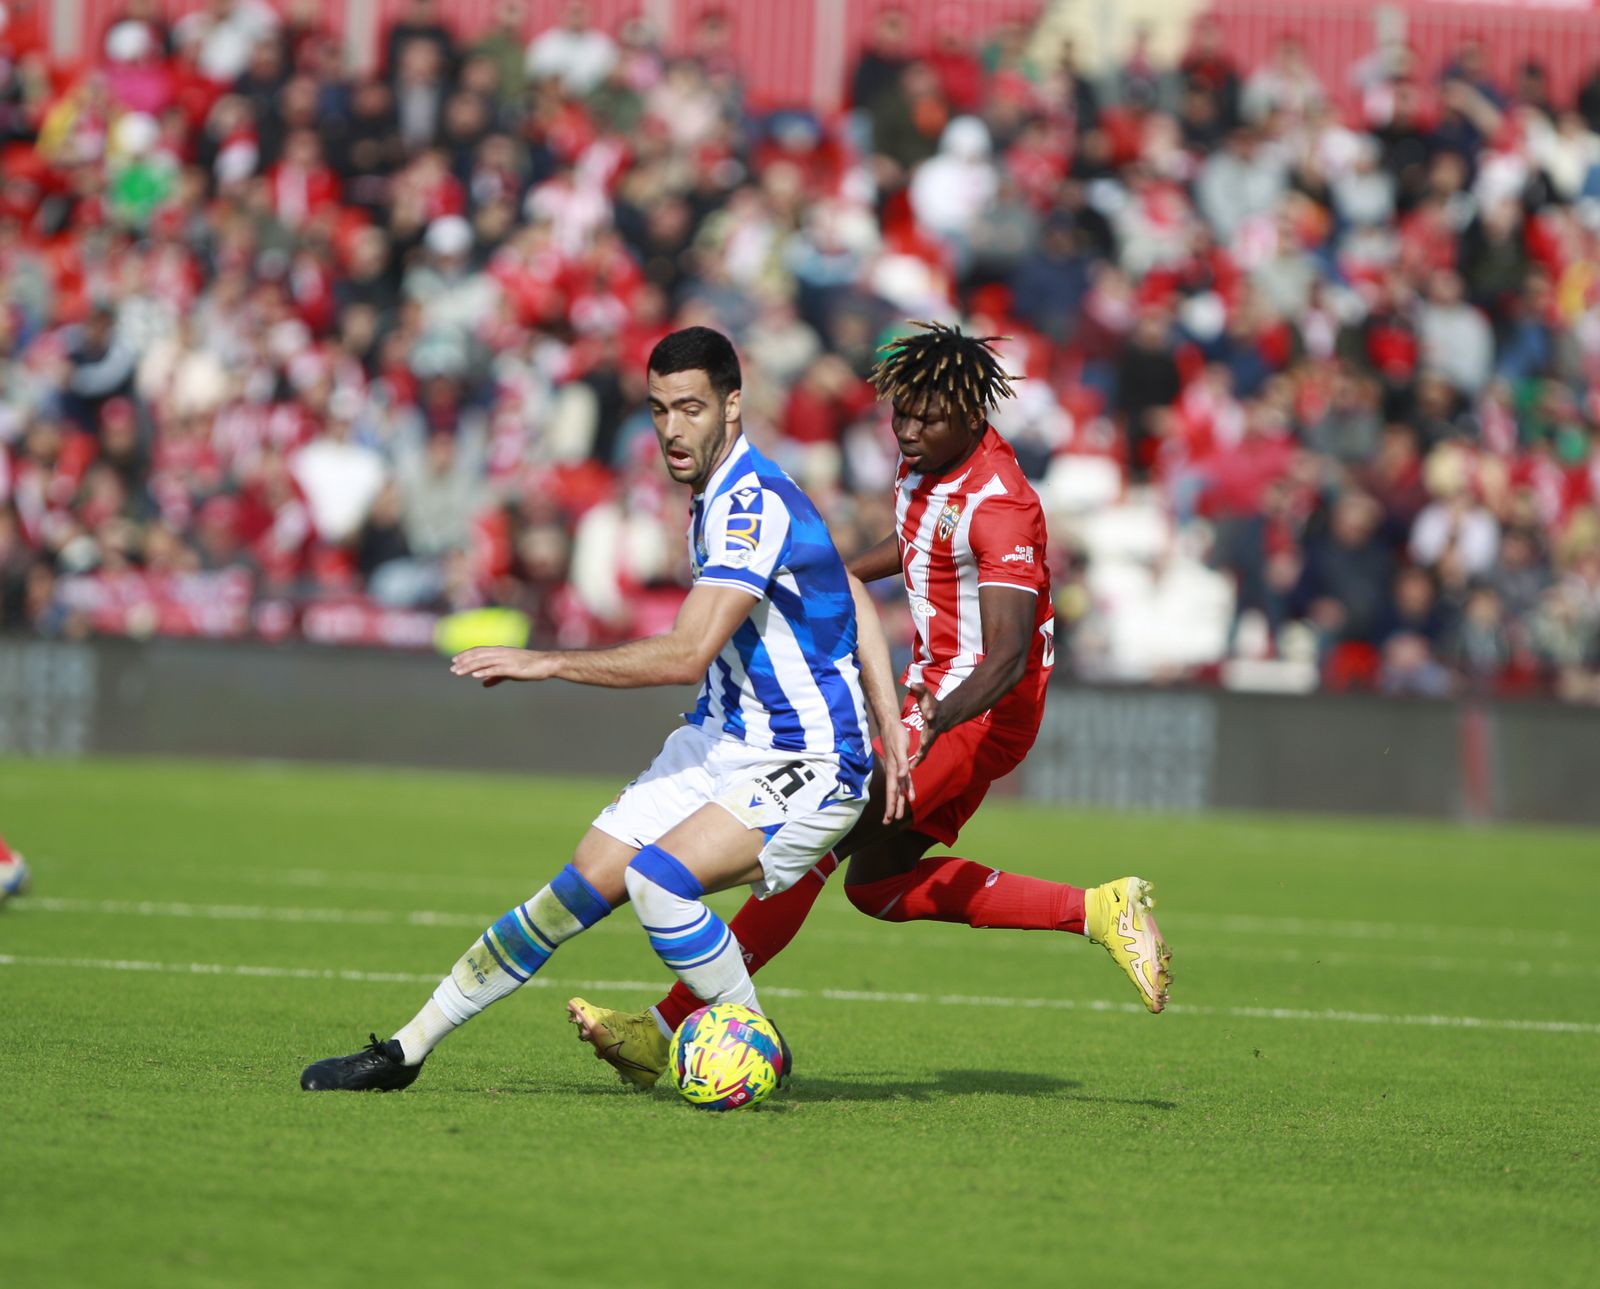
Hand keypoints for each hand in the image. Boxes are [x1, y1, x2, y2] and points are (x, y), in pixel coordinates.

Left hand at [450, 647, 555, 686]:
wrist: (545, 664)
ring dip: (469, 667)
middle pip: (478, 656)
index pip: (478, 651)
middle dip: (464, 661)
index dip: (466, 655)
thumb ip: (495, 677)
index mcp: (499, 651)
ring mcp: (505, 660)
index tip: (454, 660)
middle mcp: (500, 653)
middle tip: (452, 668)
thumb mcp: (509, 671)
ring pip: (483, 662)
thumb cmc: (528, 666)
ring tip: (458, 672)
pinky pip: (495, 669)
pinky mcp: (512, 668)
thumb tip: (483, 684)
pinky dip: (485, 672)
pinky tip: (475, 675)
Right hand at [876, 709, 913, 823]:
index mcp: (893, 770)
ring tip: (899, 815)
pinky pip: (905, 781)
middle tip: (888, 822)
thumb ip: (902, 764)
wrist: (892, 725)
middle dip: (892, 808)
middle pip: (893, 794)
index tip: (889, 818)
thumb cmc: (896, 735)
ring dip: (899, 801)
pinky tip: (910, 796)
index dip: (891, 806)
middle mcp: (894, 772)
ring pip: (899, 789)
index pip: (892, 792)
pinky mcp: (902, 764)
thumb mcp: (901, 748)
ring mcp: (898, 769)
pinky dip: (907, 789)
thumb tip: (901, 777)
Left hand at [906, 683, 947, 770]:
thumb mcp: (926, 695)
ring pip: (927, 747)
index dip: (931, 712)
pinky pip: (924, 753)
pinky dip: (919, 760)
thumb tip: (913, 683)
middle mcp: (934, 727)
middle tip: (923, 744)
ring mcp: (932, 736)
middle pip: (930, 734)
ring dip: (921, 754)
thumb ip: (920, 689)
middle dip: (927, 739)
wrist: (944, 716)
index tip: (929, 714)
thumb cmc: (932, 704)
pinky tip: (911, 768)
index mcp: (933, 714)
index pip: (932, 712)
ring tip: (914, 763)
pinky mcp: (929, 743)